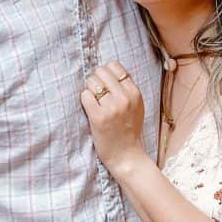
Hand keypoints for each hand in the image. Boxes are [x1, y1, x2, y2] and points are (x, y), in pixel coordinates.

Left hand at [79, 61, 146, 177]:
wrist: (126, 154)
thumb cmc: (129, 130)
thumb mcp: (136, 106)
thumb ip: (127, 89)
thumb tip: (109, 69)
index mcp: (135, 93)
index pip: (114, 66)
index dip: (106, 72)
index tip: (105, 83)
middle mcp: (125, 98)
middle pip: (101, 72)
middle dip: (96, 80)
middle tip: (98, 94)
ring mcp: (112, 108)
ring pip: (91, 82)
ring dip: (89, 90)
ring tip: (95, 102)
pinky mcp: (98, 117)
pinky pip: (85, 96)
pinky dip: (85, 100)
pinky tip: (91, 109)